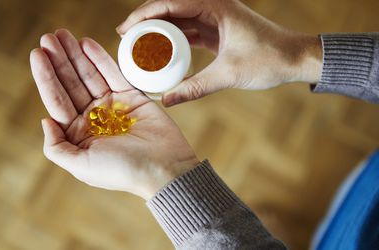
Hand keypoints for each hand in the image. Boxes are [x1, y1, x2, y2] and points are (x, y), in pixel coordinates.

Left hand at [30, 29, 198, 199]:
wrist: (163, 168)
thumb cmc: (123, 171)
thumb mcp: (81, 166)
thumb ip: (57, 147)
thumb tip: (45, 120)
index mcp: (79, 133)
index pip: (57, 100)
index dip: (46, 76)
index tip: (37, 54)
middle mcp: (94, 117)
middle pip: (71, 83)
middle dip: (60, 60)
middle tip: (49, 37)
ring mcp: (113, 105)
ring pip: (90, 75)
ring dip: (76, 55)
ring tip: (64, 35)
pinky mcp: (132, 97)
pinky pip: (114, 74)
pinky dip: (100, 59)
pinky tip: (87, 44)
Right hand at [117, 0, 322, 105]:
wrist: (294, 58)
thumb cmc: (269, 59)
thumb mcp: (228, 74)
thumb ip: (196, 88)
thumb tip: (167, 101)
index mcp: (215, 5)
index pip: (169, 3)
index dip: (142, 14)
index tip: (124, 30)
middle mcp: (212, 6)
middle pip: (169, 9)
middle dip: (145, 22)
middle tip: (126, 40)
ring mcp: (214, 18)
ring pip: (178, 20)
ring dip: (158, 31)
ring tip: (138, 47)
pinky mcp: (217, 30)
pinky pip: (188, 31)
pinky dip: (173, 40)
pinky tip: (161, 53)